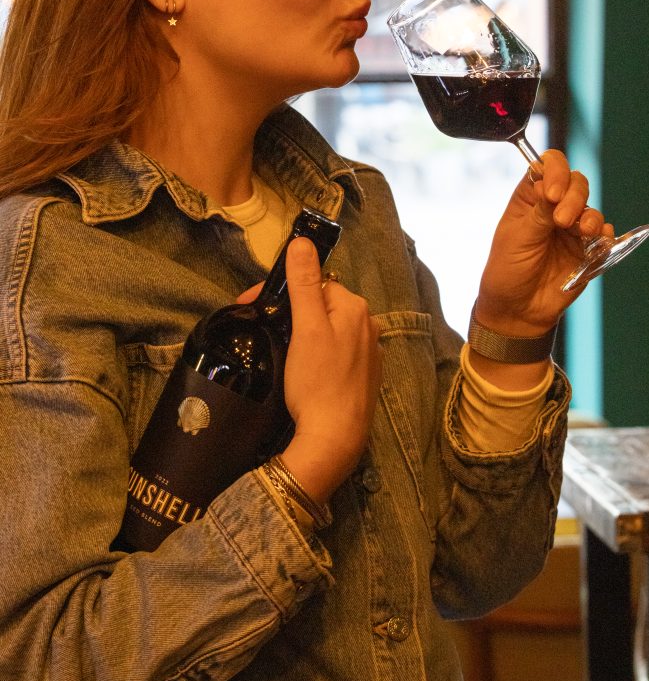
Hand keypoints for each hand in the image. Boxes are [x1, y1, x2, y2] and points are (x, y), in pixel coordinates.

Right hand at [274, 237, 380, 504]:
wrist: (334, 440)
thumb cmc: (317, 382)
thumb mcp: (306, 329)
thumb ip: (304, 284)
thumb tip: (302, 241)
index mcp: (355, 308)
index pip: (313, 283)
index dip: (280, 291)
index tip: (249, 306)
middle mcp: (368, 325)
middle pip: (320, 304)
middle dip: (288, 309)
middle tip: (257, 325)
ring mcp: (367, 352)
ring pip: (326, 328)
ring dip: (300, 330)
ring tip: (273, 344)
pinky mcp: (361, 376)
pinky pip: (333, 350)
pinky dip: (313, 350)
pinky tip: (298, 365)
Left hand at [476, 150, 612, 335]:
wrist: (518, 310)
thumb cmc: (508, 271)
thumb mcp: (517, 238)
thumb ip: (540, 213)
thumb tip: (556, 189)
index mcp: (529, 198)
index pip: (547, 166)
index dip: (555, 171)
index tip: (552, 192)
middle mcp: (552, 207)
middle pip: (575, 183)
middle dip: (574, 196)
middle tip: (562, 220)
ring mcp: (571, 227)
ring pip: (591, 207)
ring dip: (590, 216)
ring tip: (583, 231)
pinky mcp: (587, 248)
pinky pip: (603, 234)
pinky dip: (603, 234)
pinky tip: (596, 240)